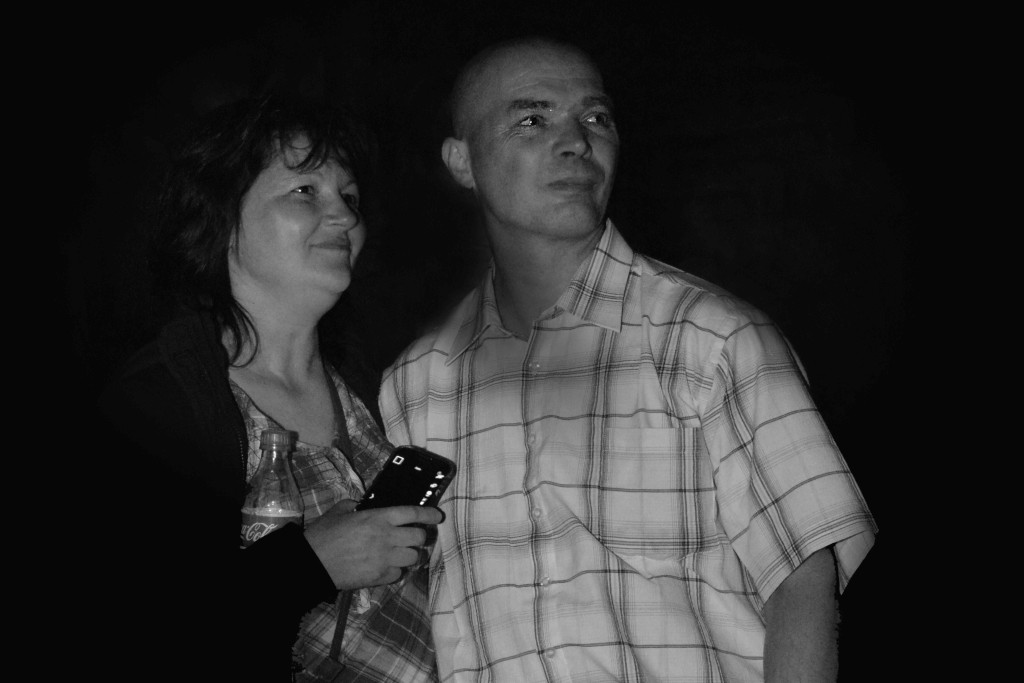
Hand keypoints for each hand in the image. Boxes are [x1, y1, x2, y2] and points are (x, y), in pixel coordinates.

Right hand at [303, 500, 442, 589]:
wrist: (311, 564)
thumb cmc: (323, 534)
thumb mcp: (340, 510)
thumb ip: (357, 505)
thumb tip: (364, 506)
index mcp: (379, 517)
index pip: (413, 513)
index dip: (429, 514)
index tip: (438, 516)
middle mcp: (387, 537)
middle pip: (419, 537)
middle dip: (420, 536)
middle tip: (413, 537)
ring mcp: (386, 558)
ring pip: (414, 557)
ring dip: (411, 554)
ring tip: (403, 553)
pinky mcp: (380, 577)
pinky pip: (400, 573)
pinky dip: (397, 570)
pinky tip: (387, 566)